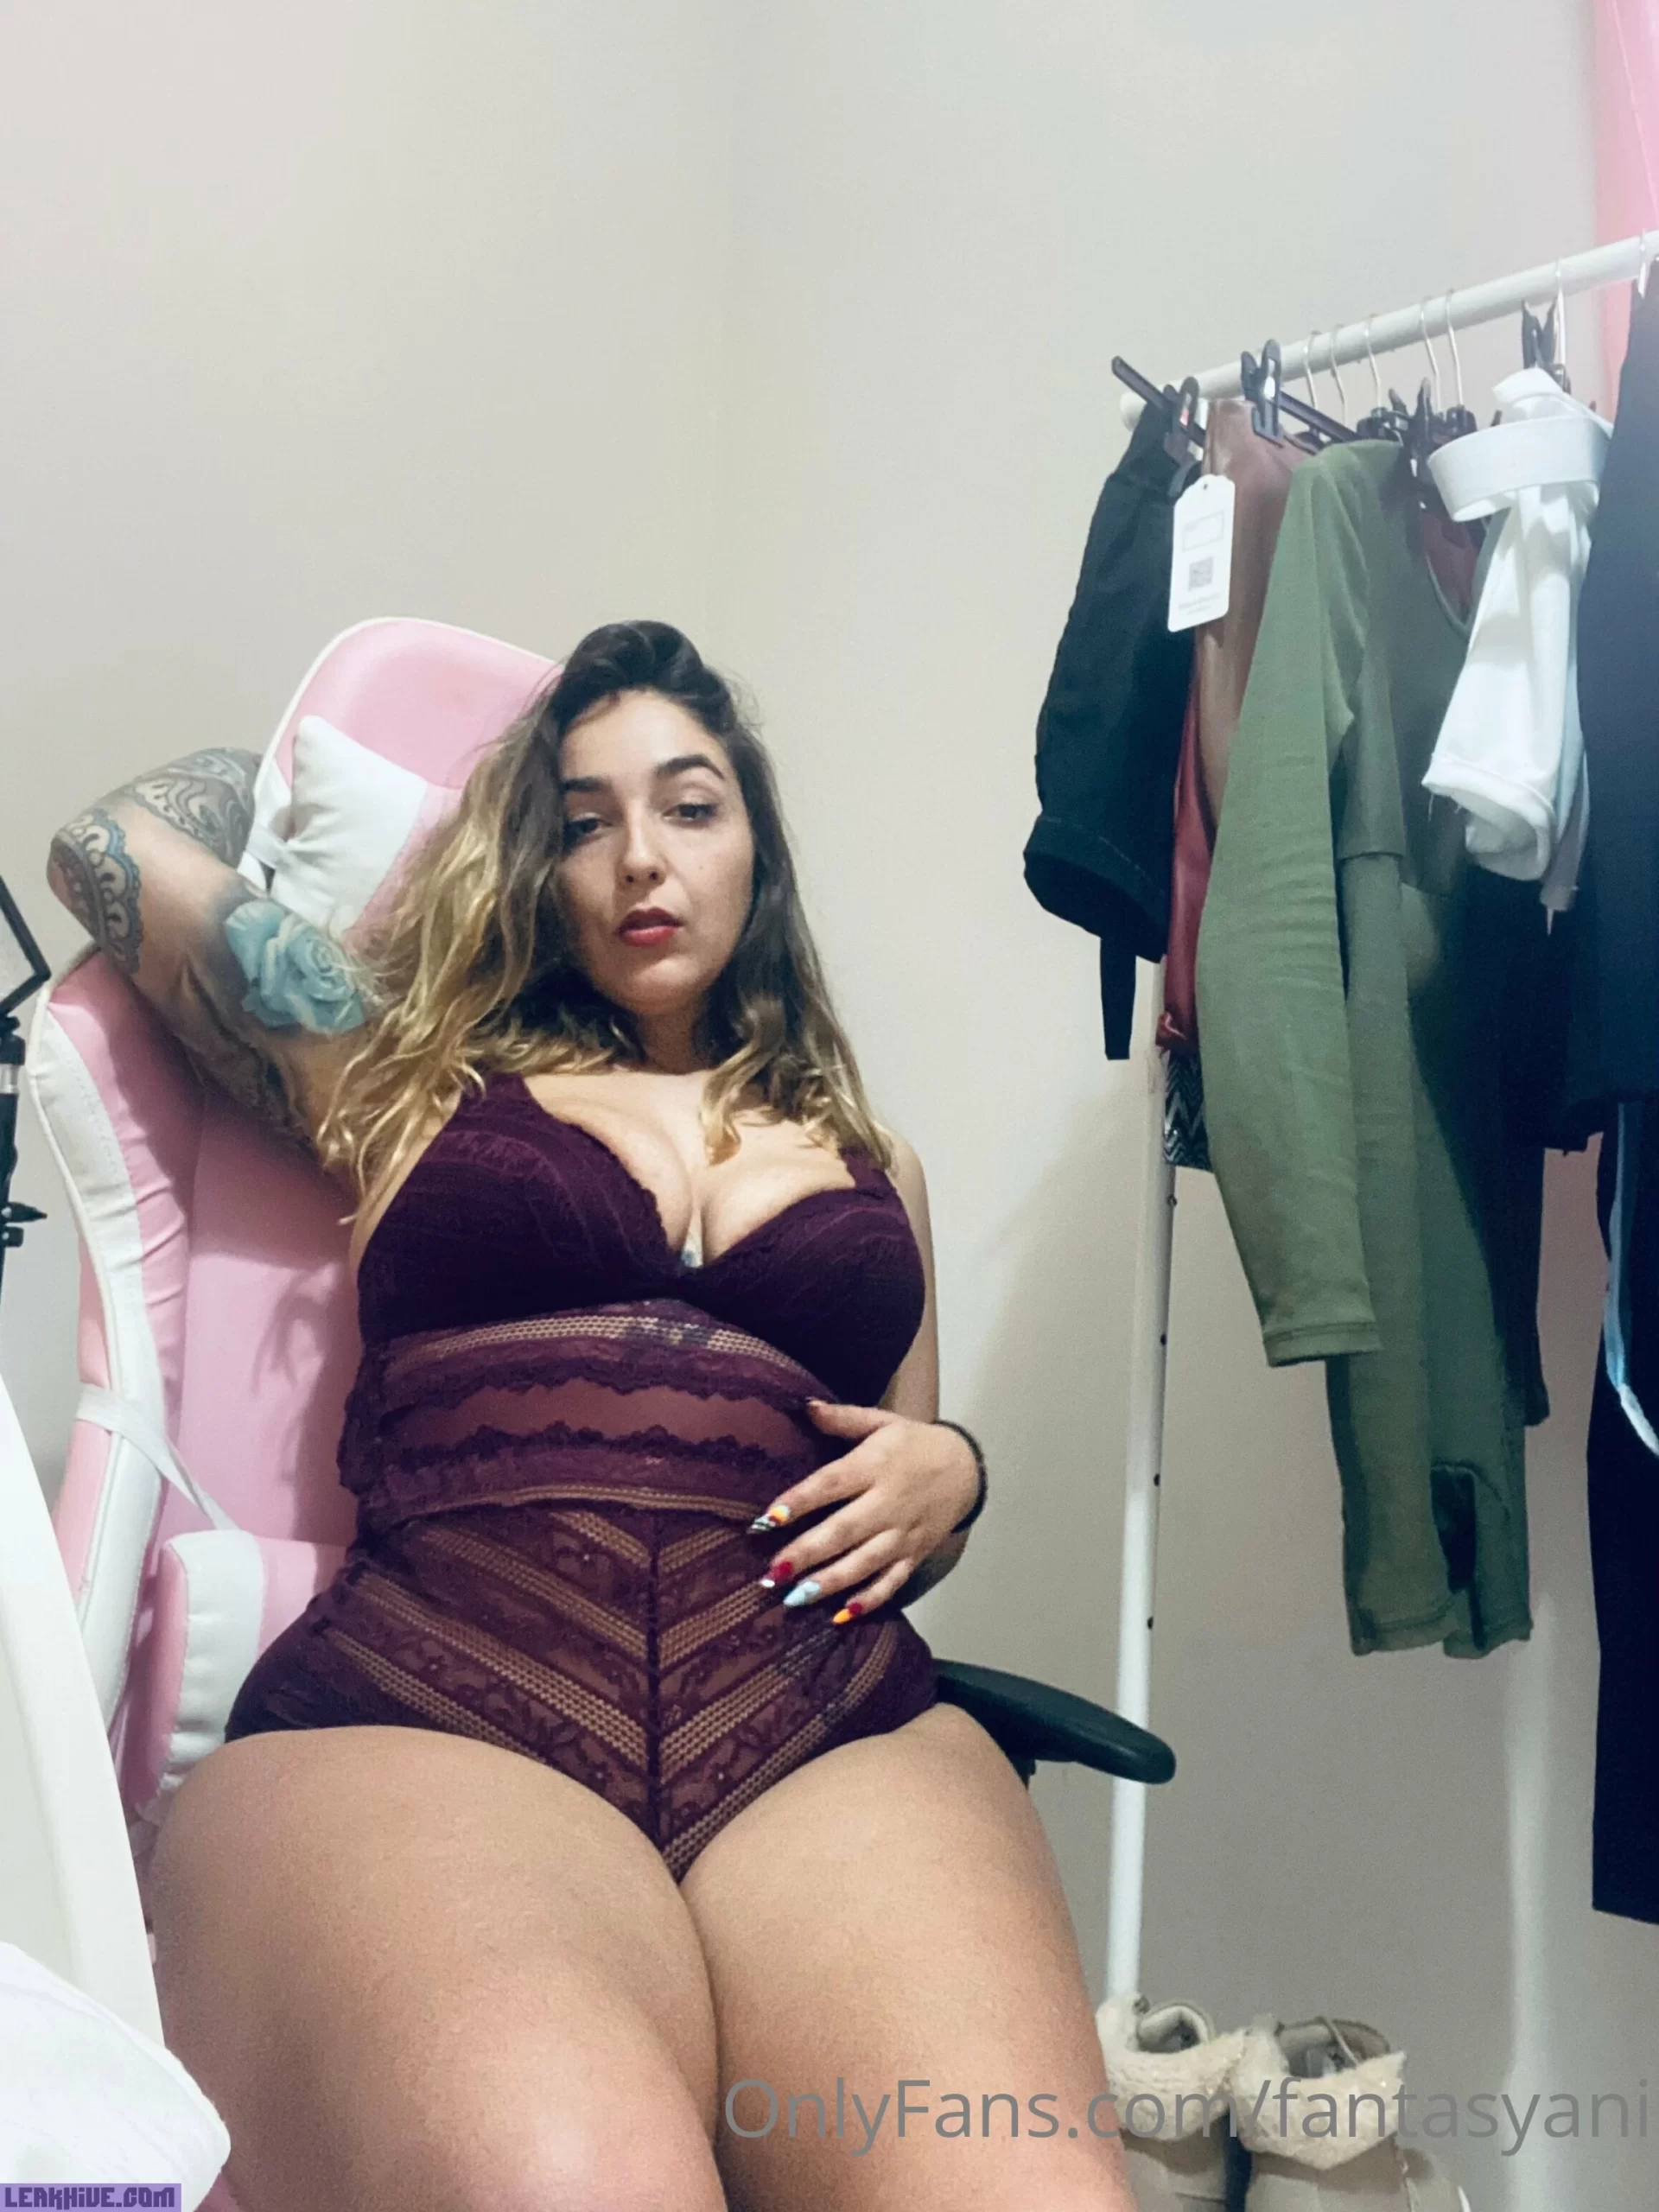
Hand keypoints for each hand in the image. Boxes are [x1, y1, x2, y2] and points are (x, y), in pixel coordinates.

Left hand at [749, 1400, 979, 1621]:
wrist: (966, 1468)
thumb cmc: (913, 1444)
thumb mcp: (882, 1422)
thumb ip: (842, 1418)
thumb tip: (802, 1406)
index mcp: (874, 1466)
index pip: (831, 1485)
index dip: (799, 1502)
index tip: (765, 1519)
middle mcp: (887, 1503)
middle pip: (843, 1531)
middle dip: (807, 1553)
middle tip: (772, 1572)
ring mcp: (902, 1533)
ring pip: (864, 1563)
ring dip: (829, 1582)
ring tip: (795, 1597)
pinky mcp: (914, 1555)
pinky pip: (891, 1582)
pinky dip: (869, 1600)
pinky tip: (841, 1615)